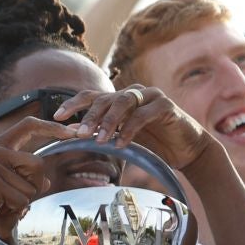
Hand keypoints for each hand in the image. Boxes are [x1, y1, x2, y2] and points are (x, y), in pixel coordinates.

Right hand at [0, 117, 56, 244]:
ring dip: (20, 203)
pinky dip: (13, 211)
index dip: (52, 127)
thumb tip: (47, 181)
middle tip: (10, 199)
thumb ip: (23, 179)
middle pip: (38, 165)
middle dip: (33, 187)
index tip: (72, 131)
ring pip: (31, 187)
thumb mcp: (4, 188)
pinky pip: (22, 200)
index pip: (28, 126)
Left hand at [55, 86, 217, 176]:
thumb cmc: (154, 145)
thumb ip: (103, 133)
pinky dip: (130, 128)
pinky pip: (144, 114)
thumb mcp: (123, 138)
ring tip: (100, 139)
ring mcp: (151, 96)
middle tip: (78, 133)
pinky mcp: (166, 105)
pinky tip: (121, 143)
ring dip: (109, 121)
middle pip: (106, 98)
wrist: (187, 151)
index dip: (73, 104)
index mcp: (120, 99)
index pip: (92, 96)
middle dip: (90, 117)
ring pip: (123, 102)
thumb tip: (74, 135)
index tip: (57, 116)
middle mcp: (134, 93)